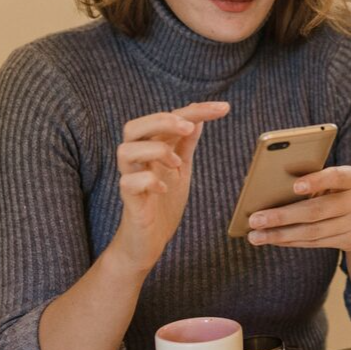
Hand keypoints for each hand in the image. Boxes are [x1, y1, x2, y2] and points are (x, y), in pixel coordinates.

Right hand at [110, 101, 229, 273]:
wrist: (149, 240)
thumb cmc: (163, 203)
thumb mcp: (181, 169)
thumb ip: (185, 144)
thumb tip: (197, 118)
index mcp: (151, 149)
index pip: (167, 119)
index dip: (195, 110)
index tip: (224, 108)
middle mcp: (137, 160)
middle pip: (134, 127)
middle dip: (162, 121)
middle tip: (189, 128)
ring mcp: (131, 179)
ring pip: (125, 150)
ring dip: (155, 150)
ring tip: (177, 164)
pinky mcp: (129, 201)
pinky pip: (129, 182)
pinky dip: (149, 181)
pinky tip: (164, 189)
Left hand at [245, 165, 350, 253]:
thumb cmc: (341, 191)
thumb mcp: (337, 181)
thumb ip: (314, 179)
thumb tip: (270, 189)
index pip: (336, 177)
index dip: (317, 181)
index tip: (295, 185)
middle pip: (317, 210)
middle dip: (282, 216)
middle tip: (254, 219)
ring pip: (313, 231)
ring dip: (280, 234)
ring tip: (255, 235)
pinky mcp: (349, 241)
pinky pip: (315, 242)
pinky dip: (291, 241)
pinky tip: (273, 239)